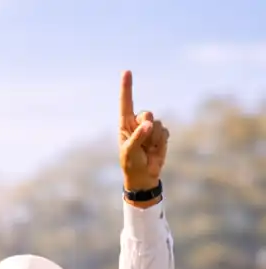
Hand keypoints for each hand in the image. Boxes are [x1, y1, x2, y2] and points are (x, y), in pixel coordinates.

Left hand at [119, 70, 168, 194]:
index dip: (126, 88)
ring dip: (153, 138)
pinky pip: (164, 132)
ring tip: (147, 149)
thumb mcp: (129, 152)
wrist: (144, 175)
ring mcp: (150, 128)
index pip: (126, 103)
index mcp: (125, 125)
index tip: (126, 71)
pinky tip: (155, 150)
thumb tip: (148, 123)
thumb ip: (138, 137)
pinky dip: (161, 142)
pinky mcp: (161, 134)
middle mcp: (138, 123)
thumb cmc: (131, 163)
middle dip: (146, 127)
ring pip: (157, 123)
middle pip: (146, 113)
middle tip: (142, 142)